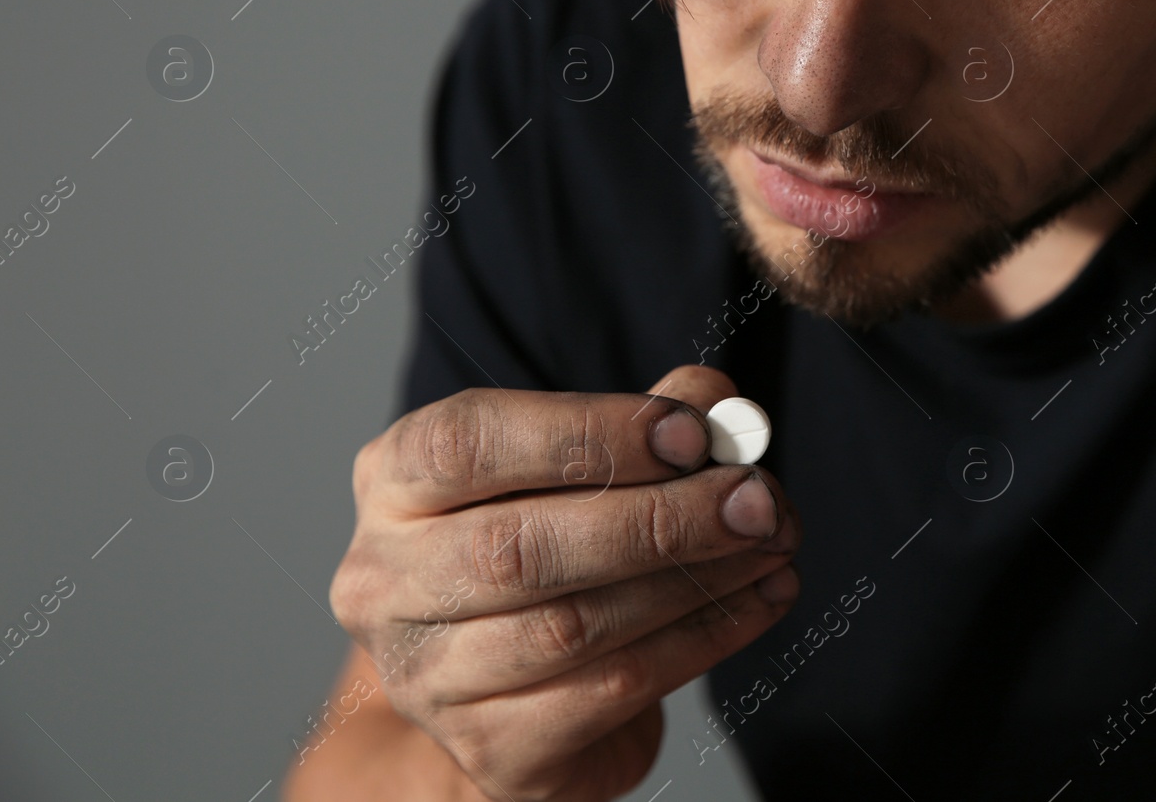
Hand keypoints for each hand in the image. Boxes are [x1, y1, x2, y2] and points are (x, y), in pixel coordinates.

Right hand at [327, 365, 801, 800]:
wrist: (516, 687)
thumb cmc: (550, 545)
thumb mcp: (585, 465)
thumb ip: (649, 422)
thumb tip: (721, 407)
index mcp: (395, 483)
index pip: (468, 442)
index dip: (585, 432)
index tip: (691, 433)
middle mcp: (385, 581)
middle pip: (519, 546)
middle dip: (658, 518)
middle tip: (755, 500)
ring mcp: (428, 677)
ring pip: (569, 626)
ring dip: (693, 581)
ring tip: (770, 545)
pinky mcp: (490, 748)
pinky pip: (609, 691)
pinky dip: (699, 641)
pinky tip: (756, 602)